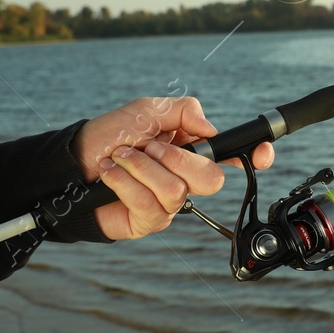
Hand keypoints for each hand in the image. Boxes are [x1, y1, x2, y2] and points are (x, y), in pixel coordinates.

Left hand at [72, 96, 274, 239]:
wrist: (70, 164)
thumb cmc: (107, 136)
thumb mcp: (145, 111)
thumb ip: (182, 111)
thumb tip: (209, 128)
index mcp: (191, 148)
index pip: (233, 154)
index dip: (254, 155)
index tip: (263, 153)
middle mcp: (185, 177)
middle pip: (211, 179)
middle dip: (177, 159)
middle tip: (149, 148)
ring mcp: (169, 203)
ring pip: (177, 191)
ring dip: (142, 168)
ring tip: (120, 158)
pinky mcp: (149, 222)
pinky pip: (151, 206)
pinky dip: (126, 184)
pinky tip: (111, 174)